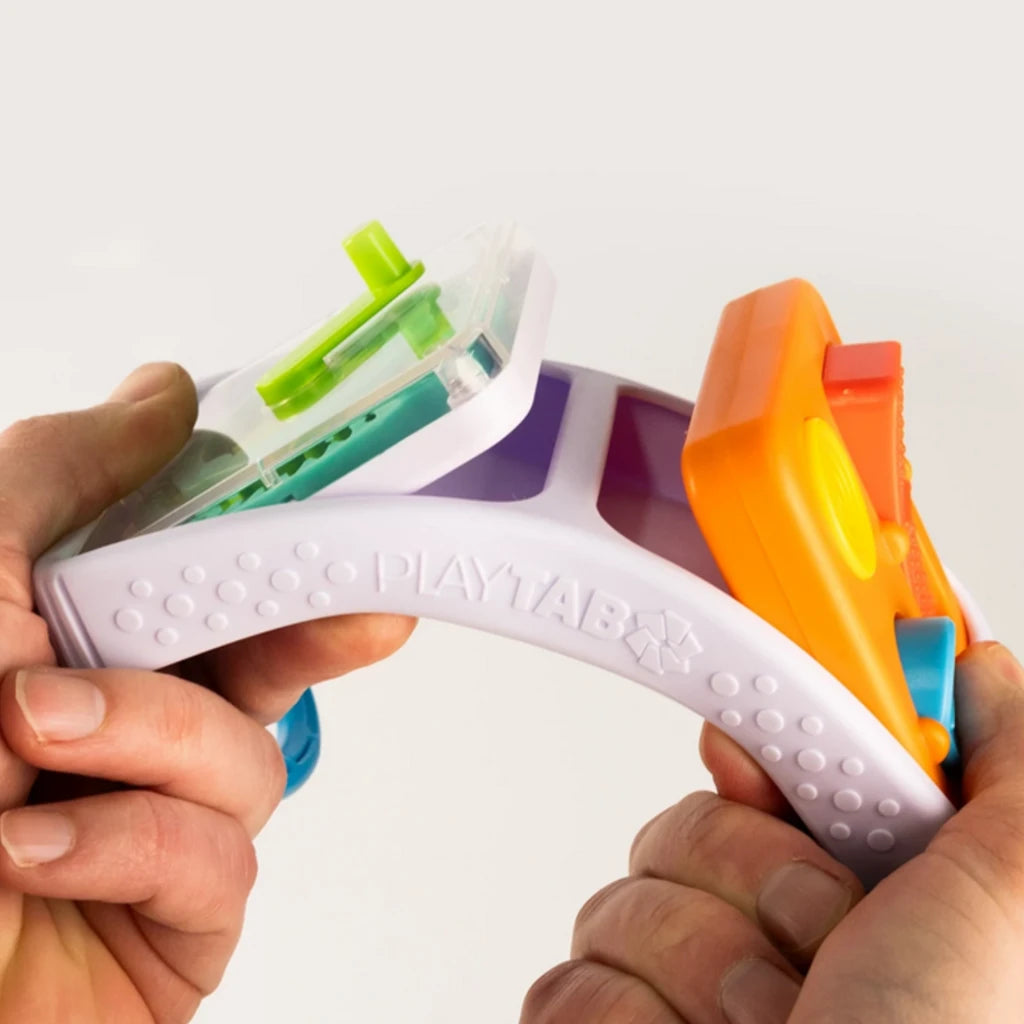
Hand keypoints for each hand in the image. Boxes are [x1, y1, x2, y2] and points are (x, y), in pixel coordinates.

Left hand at [0, 364, 413, 1022]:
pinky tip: (36, 852)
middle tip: (351, 597)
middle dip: (306, 620)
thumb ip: (58, 473)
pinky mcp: (185, 919)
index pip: (219, 564)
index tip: (353, 494)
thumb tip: (163, 394)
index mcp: (82, 635)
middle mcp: (130, 724)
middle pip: (270, 652)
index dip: (292, 527)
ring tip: (37, 739)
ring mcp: (162, 820)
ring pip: (250, 754)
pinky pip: (221, 860)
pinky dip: (131, 843)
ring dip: (150, 734)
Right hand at [521, 642, 1023, 1022]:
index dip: (766, 747)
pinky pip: (566, 974)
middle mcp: (775, 941)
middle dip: (749, 884)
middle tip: (816, 957)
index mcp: (869, 899)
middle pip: (691, 818)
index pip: (779, 763)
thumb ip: (1006, 772)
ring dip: (697, 974)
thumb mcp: (1009, 906)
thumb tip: (976, 662)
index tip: (757, 757)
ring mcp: (683, 992)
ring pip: (626, 894)